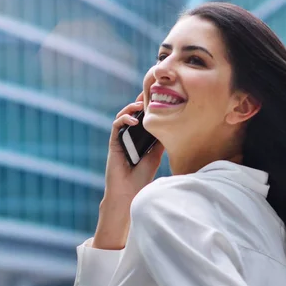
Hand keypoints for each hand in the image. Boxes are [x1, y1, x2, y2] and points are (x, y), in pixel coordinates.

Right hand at [93, 93, 164, 249]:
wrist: (129, 192)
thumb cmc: (142, 177)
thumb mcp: (155, 155)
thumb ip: (159, 141)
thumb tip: (172, 126)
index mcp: (139, 139)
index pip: (143, 119)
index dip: (148, 108)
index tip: (158, 98)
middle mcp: (129, 137)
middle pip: (132, 114)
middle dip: (138, 102)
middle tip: (147, 93)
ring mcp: (120, 139)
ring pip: (122, 117)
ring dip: (130, 108)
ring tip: (139, 104)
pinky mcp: (113, 143)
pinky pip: (116, 127)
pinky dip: (123, 120)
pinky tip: (133, 120)